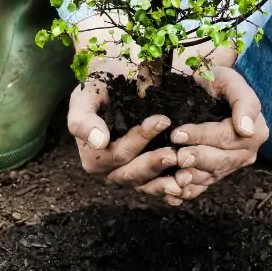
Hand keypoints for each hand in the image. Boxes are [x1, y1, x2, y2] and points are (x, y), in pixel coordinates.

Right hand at [66, 75, 186, 201]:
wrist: (114, 82)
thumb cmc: (99, 88)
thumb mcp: (84, 97)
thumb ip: (83, 119)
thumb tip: (99, 141)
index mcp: (93, 156)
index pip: (117, 154)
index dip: (138, 140)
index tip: (161, 121)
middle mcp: (111, 170)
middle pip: (132, 174)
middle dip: (153, 164)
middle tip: (174, 154)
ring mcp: (130, 172)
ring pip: (146, 184)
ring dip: (165, 183)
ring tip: (185, 174)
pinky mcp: (147, 173)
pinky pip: (158, 186)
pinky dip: (172, 188)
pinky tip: (188, 186)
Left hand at [169, 66, 267, 201]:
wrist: (208, 90)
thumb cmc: (218, 81)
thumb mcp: (231, 81)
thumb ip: (243, 101)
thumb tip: (246, 129)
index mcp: (255, 131)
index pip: (226, 137)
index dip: (202, 136)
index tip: (178, 133)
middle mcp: (246, 152)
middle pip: (221, 161)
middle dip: (197, 159)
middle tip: (176, 157)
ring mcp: (231, 165)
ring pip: (211, 176)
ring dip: (192, 179)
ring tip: (174, 178)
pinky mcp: (216, 174)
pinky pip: (203, 186)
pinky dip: (189, 192)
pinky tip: (173, 195)